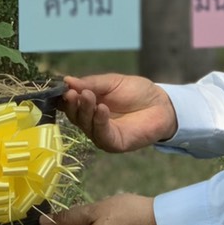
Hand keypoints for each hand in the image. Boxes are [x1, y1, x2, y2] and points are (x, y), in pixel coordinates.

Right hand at [60, 74, 177, 152]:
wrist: (162, 104)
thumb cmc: (137, 92)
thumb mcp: (112, 82)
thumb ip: (91, 83)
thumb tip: (67, 81)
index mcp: (88, 106)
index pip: (69, 104)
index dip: (63, 97)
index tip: (61, 88)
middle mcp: (91, 121)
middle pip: (74, 115)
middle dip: (73, 104)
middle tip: (74, 93)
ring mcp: (101, 134)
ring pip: (85, 125)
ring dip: (85, 110)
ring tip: (88, 96)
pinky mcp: (113, 143)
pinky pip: (101, 134)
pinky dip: (99, 121)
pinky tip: (101, 108)